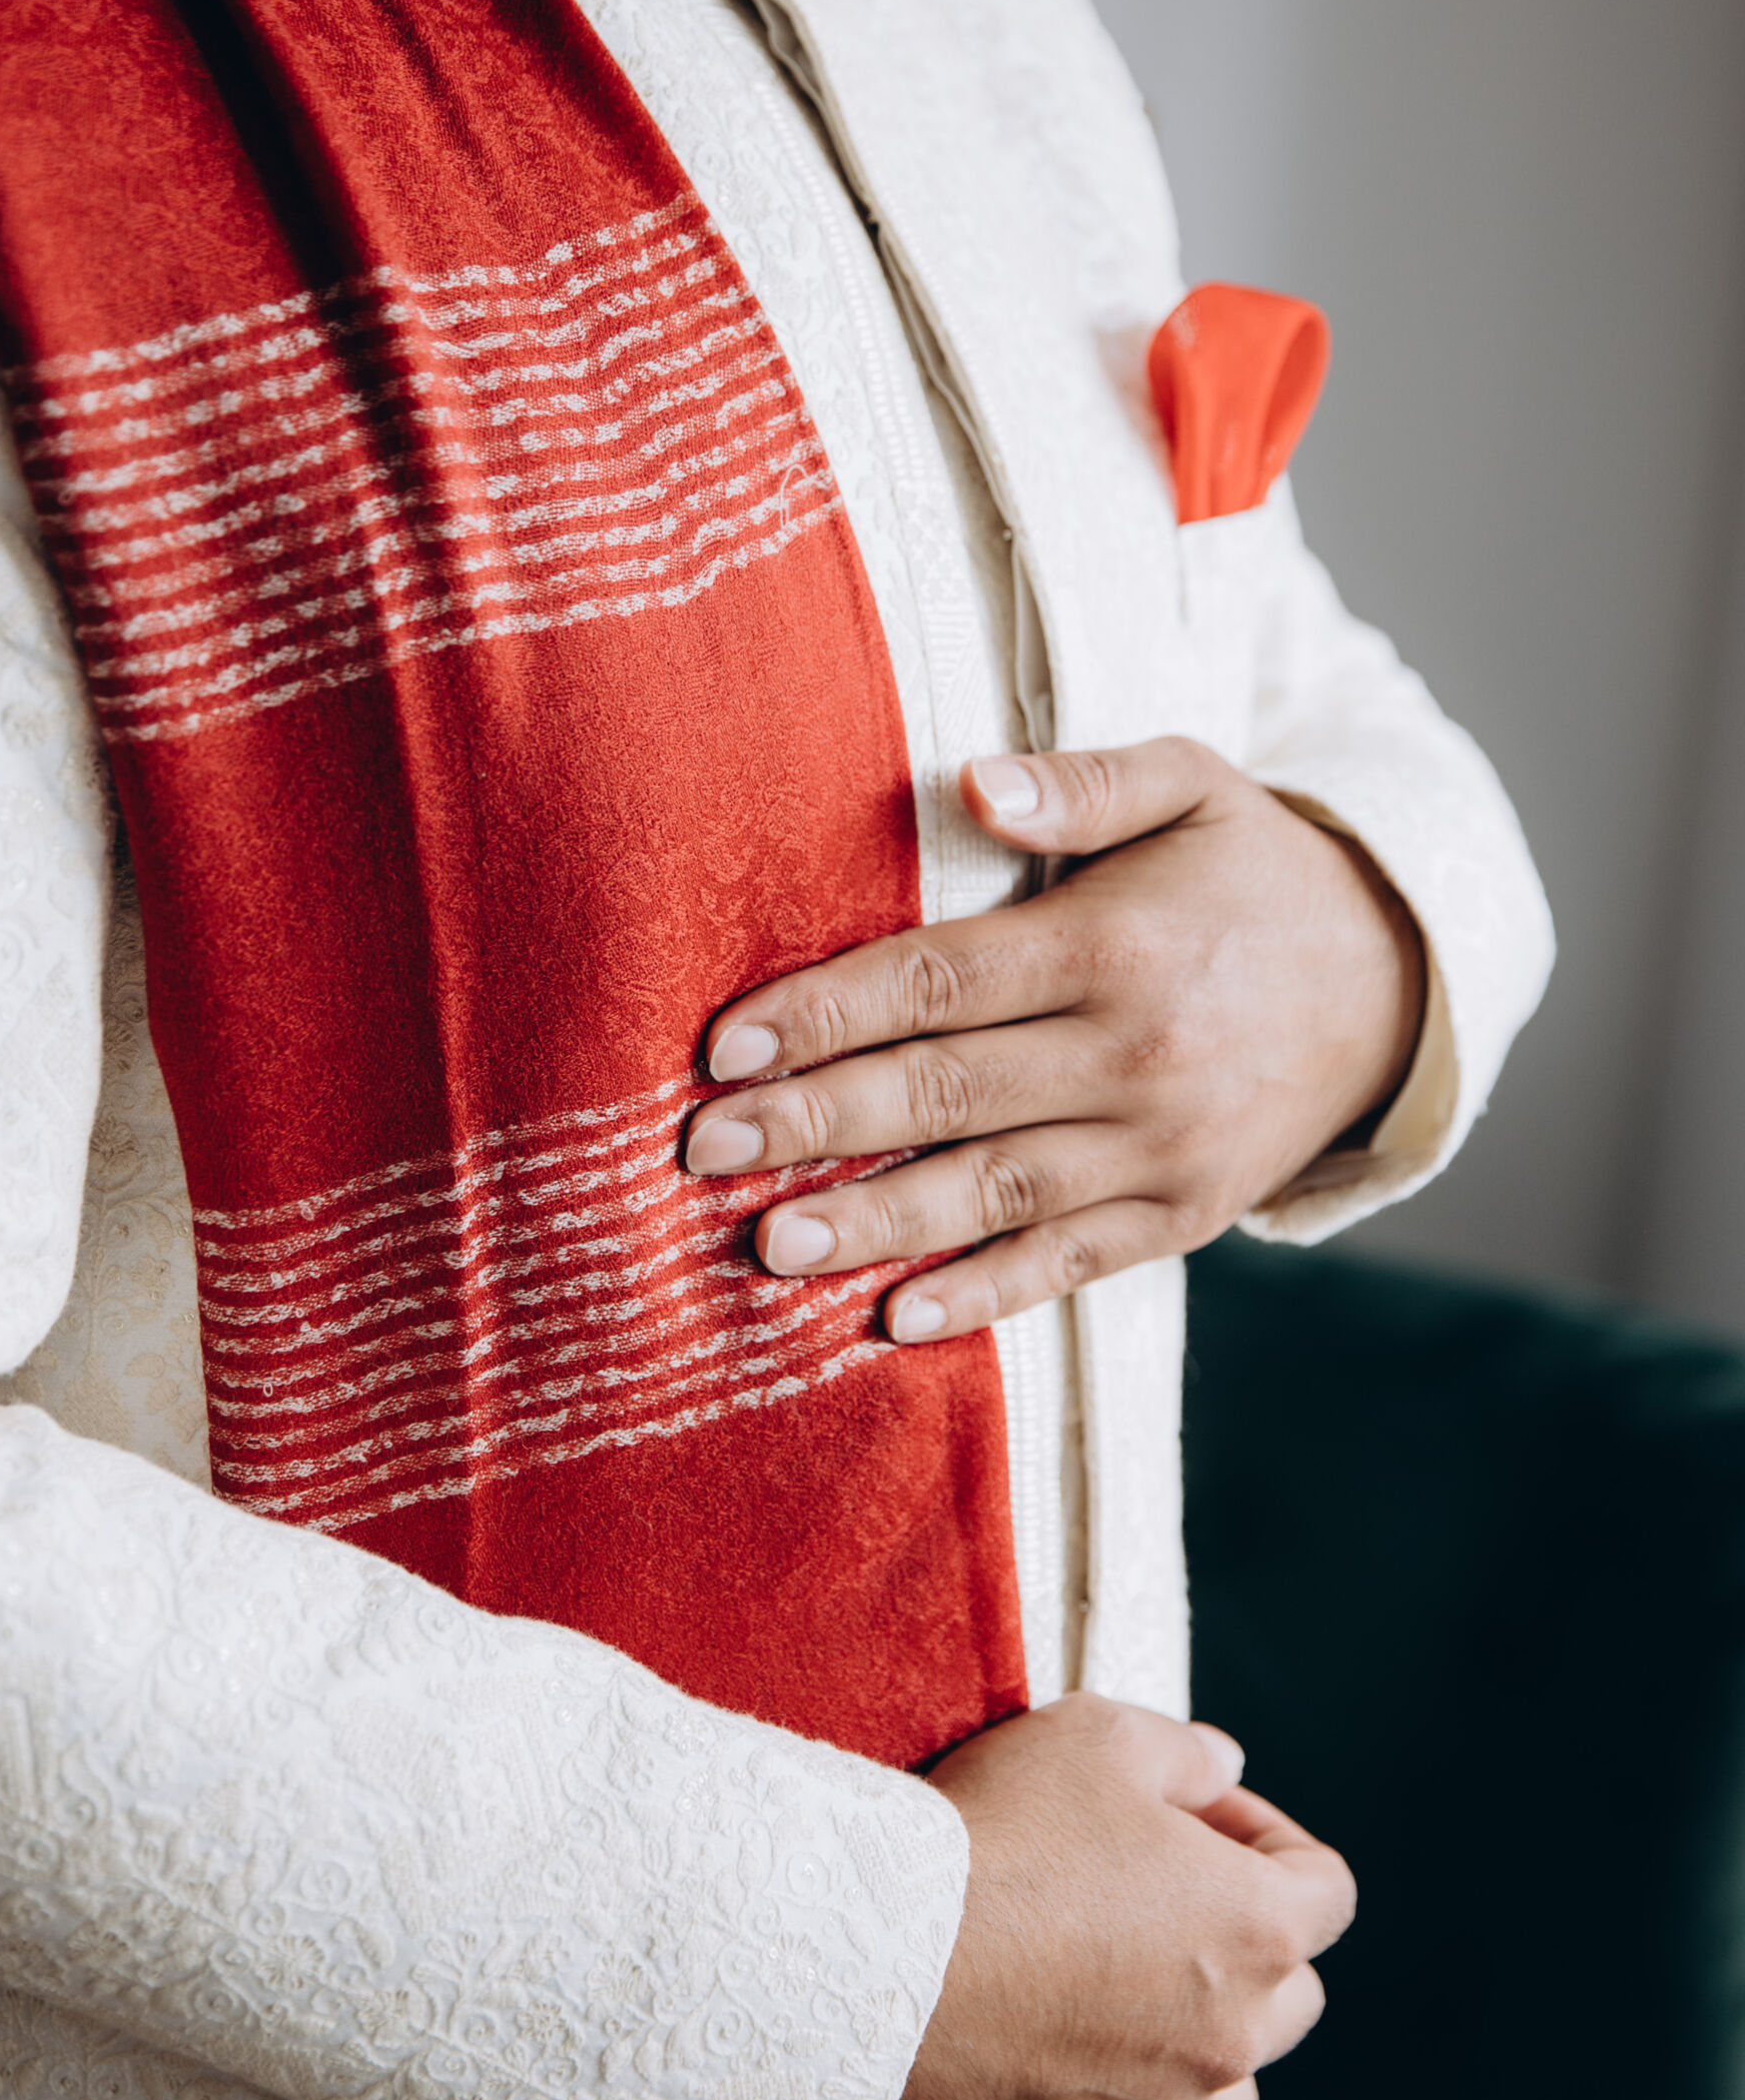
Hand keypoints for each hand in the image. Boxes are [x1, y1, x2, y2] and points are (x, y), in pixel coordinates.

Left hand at [685, 738, 1424, 1336]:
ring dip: (874, 1221)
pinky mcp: (1182, 1214)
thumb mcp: (1193, 784)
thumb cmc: (1256, 873)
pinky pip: (1067, 1262)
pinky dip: (983, 1293)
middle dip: (814, 1123)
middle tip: (701, 1150)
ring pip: (991, 1192)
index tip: (724, 1046)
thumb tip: (974, 784)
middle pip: (943, 1092)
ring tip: (768, 1245)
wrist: (1397, 984)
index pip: (936, 980)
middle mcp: (1134, 1053)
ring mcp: (1160, 1147)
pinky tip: (894, 1315)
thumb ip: (1081, 785)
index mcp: (1115, 943)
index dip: (824, 1013)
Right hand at [889, 1695, 1356, 2099]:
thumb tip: (1222, 1768)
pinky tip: (1067, 2049)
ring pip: (1229, 2085)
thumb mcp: (1098, 1737)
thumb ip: (1186, 1750)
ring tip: (1115, 1975)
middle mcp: (1229, 2038)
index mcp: (1254, 1928)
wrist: (879, 1956)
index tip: (1200, 1817)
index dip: (1269, 1837)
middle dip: (1243, 1935)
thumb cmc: (994, 1840)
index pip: (1327, 1890)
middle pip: (1292, 1992)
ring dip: (1197, 2032)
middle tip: (1153, 1887)